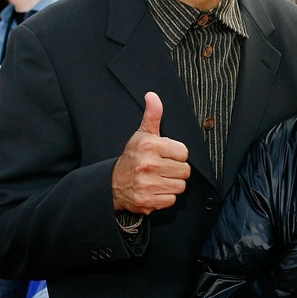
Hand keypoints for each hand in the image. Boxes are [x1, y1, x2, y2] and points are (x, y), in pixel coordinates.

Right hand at [111, 92, 190, 212]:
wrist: (111, 183)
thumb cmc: (132, 157)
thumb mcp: (142, 134)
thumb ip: (152, 115)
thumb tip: (152, 96)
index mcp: (149, 145)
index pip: (184, 152)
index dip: (176, 154)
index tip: (165, 155)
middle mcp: (148, 164)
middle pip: (185, 171)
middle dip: (176, 170)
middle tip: (162, 168)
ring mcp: (147, 184)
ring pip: (180, 186)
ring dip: (172, 184)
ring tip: (159, 179)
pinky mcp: (147, 201)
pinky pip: (171, 200)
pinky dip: (165, 197)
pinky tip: (155, 190)